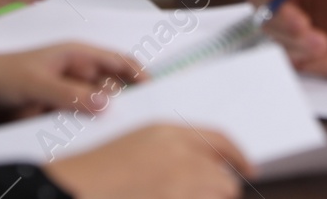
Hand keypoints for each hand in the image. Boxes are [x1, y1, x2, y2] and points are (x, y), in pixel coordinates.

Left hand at [0, 43, 142, 123]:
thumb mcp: (35, 84)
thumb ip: (70, 94)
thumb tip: (107, 103)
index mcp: (76, 55)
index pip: (117, 62)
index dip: (138, 75)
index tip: (155, 93)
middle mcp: (76, 74)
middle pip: (111, 89)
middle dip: (122, 104)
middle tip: (135, 124)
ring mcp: (66, 95)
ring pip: (96, 110)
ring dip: (100, 122)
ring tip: (109, 137)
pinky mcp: (55, 114)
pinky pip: (77, 124)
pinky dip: (83, 132)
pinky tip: (87, 143)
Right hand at [44, 124, 251, 198]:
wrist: (77, 189)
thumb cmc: (99, 172)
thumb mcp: (138, 145)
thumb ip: (173, 151)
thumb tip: (202, 166)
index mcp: (170, 133)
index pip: (222, 141)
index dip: (239, 157)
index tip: (250, 169)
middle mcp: (183, 157)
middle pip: (226, 179)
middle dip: (220, 191)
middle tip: (205, 196)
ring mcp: (183, 186)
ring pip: (218, 197)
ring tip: (175, 197)